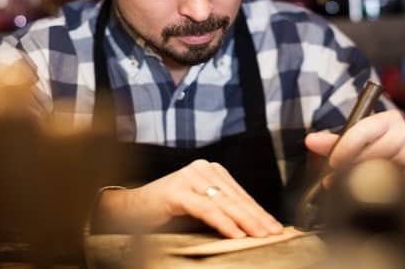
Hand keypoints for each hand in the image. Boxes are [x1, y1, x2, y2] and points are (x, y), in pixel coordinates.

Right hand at [98, 159, 282, 237]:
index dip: (259, 212)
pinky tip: (237, 234)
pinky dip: (224, 223)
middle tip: (276, 233)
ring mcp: (189, 177)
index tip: (276, 227)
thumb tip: (253, 228)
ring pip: (225, 204)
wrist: (128, 211)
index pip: (241, 194)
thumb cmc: (165, 214)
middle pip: (236, 199)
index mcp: (210, 171)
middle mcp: (202, 169)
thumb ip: (222, 212)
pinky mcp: (177, 191)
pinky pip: (207, 209)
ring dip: (246, 222)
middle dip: (258, 218)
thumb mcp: (200, 210)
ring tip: (262, 235)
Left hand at [304, 110, 404, 183]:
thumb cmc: (378, 145)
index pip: (365, 129)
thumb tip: (311, 141)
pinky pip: (394, 182)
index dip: (347, 146)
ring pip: (384, 168)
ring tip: (346, 185)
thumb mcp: (356, 138)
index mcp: (389, 119)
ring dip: (362, 179)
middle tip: (333, 178)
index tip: (333, 161)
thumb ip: (333, 140)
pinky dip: (377, 187)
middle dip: (351, 166)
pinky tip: (367, 190)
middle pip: (375, 151)